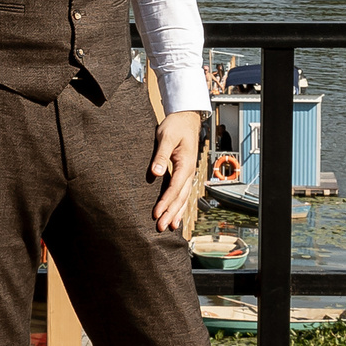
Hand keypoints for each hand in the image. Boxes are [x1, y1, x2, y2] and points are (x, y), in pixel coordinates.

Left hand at [150, 110, 202, 232]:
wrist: (186, 118)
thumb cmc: (175, 125)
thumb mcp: (166, 137)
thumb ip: (161, 156)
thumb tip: (156, 173)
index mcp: (185, 164)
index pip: (174, 188)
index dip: (165, 202)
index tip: (156, 214)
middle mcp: (189, 172)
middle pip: (180, 197)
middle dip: (171, 213)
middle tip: (160, 227)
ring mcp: (188, 173)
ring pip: (183, 197)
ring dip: (176, 213)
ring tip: (170, 227)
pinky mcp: (184, 173)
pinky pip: (183, 192)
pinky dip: (179, 205)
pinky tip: (175, 215)